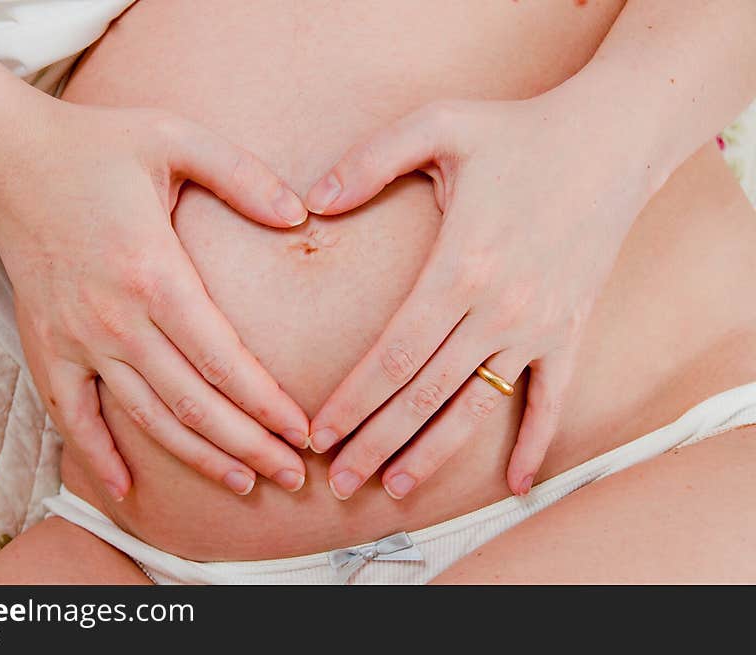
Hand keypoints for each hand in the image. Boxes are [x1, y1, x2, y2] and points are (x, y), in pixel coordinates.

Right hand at [0, 102, 311, 499]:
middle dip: (248, 445)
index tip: (301, 432)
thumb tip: (300, 215)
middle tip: (291, 475)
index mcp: (154, 272)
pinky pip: (72, 415)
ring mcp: (77, 339)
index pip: (222, 359)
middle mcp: (115, 318)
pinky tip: (126, 489)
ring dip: (197, 458)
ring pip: (146, 418)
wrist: (8, 158)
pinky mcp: (47, 346)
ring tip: (242, 482)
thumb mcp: (177, 137)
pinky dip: (98, 455)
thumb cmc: (98, 146)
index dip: (266, 404)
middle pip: (193, 402)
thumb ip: (243, 174)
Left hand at [304, 94, 660, 499]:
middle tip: (340, 483)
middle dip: (376, 444)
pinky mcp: (570, 331)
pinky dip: (534, 443)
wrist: (611, 141)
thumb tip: (313, 198)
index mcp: (459, 267)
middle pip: (424, 395)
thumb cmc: (519, 133)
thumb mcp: (439, 125)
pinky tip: (515, 483)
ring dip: (434, 455)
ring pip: (478, 409)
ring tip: (395, 489)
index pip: (392, 355)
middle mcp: (499, 310)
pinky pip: (552, 399)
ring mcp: (539, 327)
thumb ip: (370, 159)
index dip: (352, 402)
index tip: (320, 435)